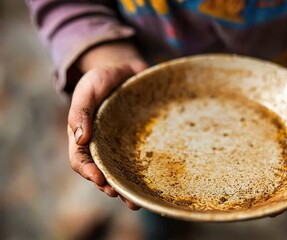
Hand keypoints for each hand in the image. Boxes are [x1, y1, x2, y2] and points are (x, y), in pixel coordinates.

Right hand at [67, 41, 146, 209]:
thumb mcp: (89, 88)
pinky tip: (155, 185)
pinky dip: (145, 175)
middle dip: (111, 188)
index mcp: (84, 136)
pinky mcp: (139, 143)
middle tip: (123, 197)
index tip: (100, 180)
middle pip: (103, 173)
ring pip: (122, 173)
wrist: (126, 70)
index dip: (88, 173)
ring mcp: (121, 146)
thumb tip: (79, 139)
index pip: (81, 161)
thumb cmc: (103, 78)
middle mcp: (102, 146)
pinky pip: (141, 161)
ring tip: (138, 202)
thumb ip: (81, 111)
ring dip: (128, 189)